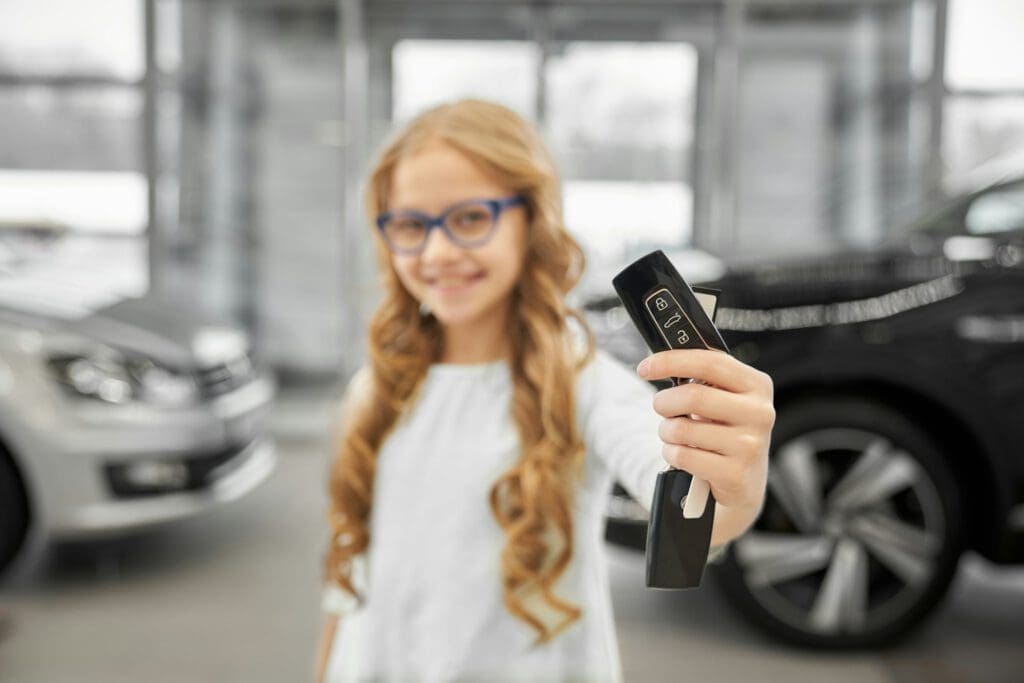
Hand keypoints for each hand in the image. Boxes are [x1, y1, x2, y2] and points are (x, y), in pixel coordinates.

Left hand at [638, 349, 774, 542]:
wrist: (743, 481)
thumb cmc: (725, 430)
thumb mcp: (723, 398)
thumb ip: (702, 377)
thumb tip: (659, 362)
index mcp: (757, 385)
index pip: (710, 363)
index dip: (671, 361)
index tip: (645, 367)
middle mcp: (759, 413)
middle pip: (693, 396)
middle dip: (664, 403)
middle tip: (662, 408)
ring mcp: (750, 445)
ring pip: (683, 429)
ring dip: (666, 432)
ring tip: (676, 436)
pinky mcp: (736, 474)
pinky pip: (683, 456)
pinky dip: (671, 454)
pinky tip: (682, 455)